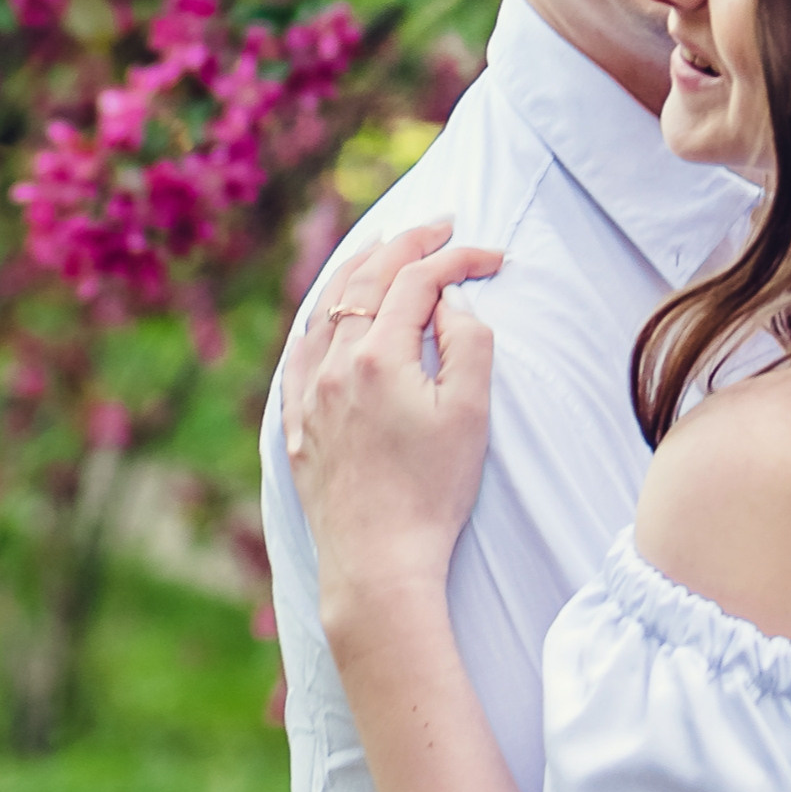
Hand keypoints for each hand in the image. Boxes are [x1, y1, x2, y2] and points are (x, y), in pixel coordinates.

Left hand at [282, 221, 503, 647]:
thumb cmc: (432, 492)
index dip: (458, 259)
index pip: (418, 282)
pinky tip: (330, 314)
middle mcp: (333, 365)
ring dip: (358, 269)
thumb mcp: (471, 414)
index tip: (493, 257)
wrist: (378, 563)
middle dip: (408, 245)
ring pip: (325, 308)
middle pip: (366, 280)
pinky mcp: (297, 425)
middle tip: (441, 228)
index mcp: (377, 356)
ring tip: (384, 250)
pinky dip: (320, 318)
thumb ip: (467, 343)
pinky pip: (299, 352)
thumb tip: (448, 302)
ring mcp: (308, 394)